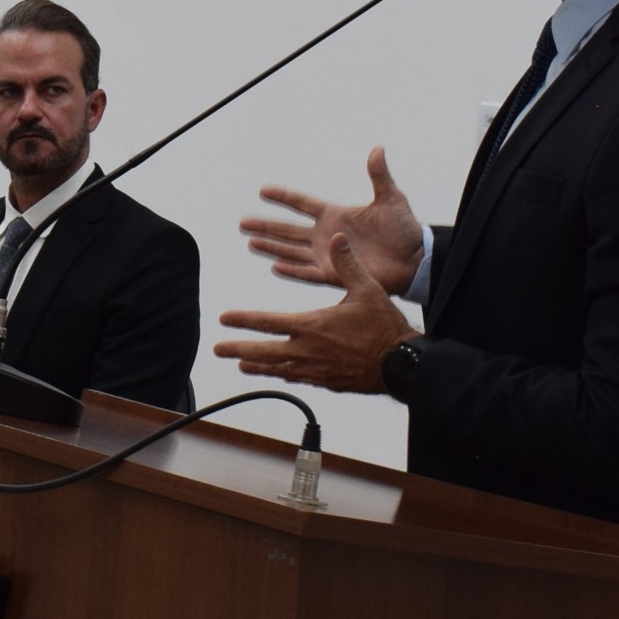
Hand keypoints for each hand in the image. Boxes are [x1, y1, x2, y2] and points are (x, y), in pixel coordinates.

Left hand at [214, 225, 410, 393]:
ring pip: (278, 369)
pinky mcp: (326, 382)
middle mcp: (308, 350)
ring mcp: (315, 369)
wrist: (401, 364)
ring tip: (240, 365)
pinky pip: (297, 379)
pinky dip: (283, 375)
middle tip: (218, 349)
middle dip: (239, 349)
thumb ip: (347, 263)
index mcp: (312, 325)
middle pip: (264, 351)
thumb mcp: (367, 289)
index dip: (243, 320)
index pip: (268, 322)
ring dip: (257, 366)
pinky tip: (278, 374)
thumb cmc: (384, 327)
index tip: (224, 319)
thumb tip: (336, 236)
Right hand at [240, 147, 420, 294]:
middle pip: (288, 229)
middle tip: (242, 223)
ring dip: (272, 247)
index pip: (302, 203)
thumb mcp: (390, 198)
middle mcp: (326, 235)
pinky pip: (308, 273)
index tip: (263, 190)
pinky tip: (275, 266)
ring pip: (292, 251)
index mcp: (335, 214)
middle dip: (266, 225)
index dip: (283, 197)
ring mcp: (328, 255)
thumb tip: (378, 148)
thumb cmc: (404, 229)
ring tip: (251, 242)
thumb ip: (379, 175)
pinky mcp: (335, 274)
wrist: (415, 259)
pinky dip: (292, 270)